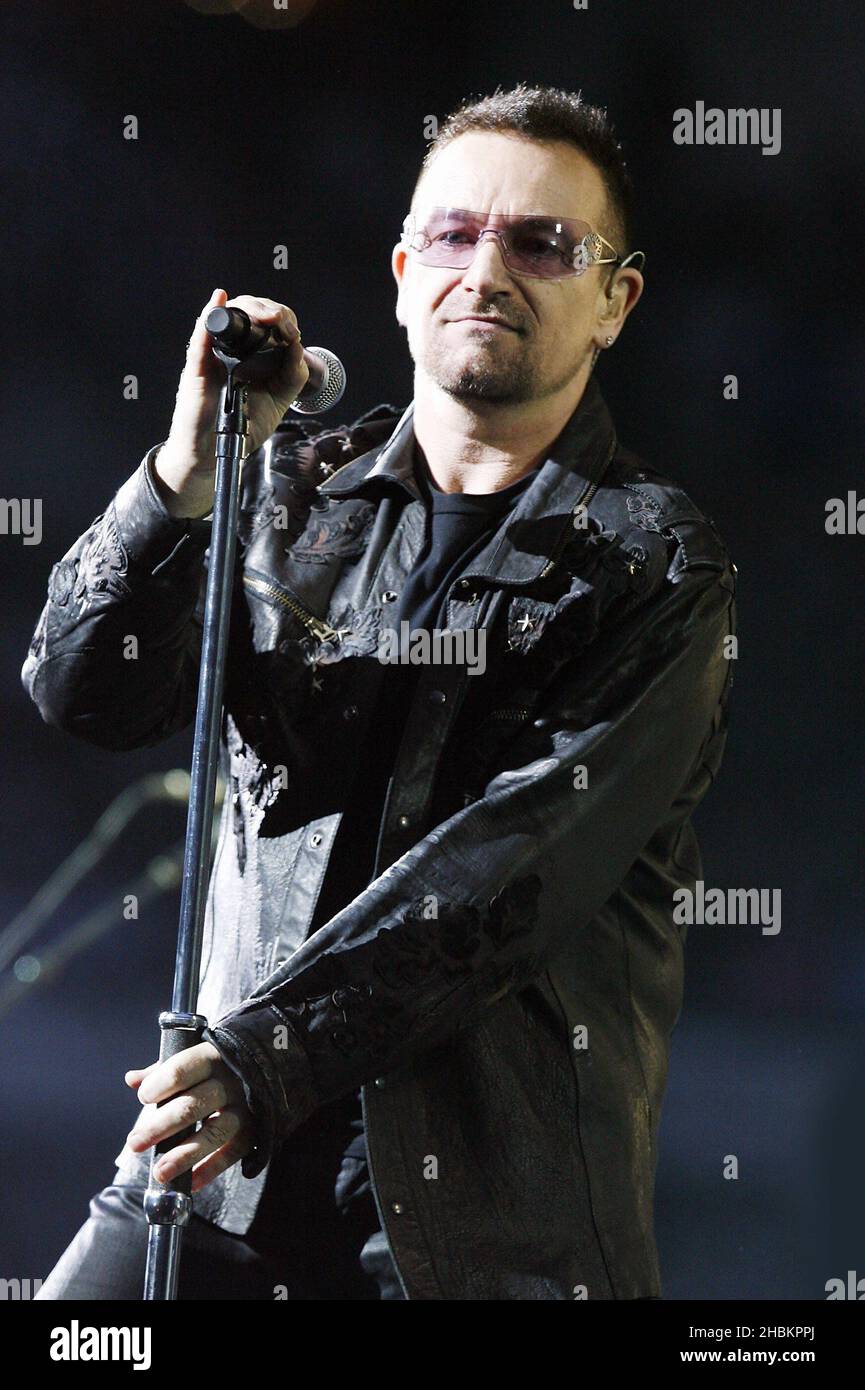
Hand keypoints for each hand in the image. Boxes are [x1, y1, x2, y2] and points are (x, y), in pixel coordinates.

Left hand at [122, 1041, 254, 1192]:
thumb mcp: (190, 1059)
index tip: (143, 1097)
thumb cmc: (210, 1068)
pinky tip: (190, 1183)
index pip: (182, 1070)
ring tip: (159, 1172)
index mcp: (211, 1058)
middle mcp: (230, 1082)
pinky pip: (232, 1153)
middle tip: (134, 1143)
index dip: (159, 1085)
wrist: (259, 1068)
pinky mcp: (253, 1131)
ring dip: (183, 1155)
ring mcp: (243, 1108)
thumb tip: (132, 1079)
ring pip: (213, 1133)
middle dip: (160, 1127)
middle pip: (192, 1106)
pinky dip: (211, 1169)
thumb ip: (162, 1070)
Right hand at [153, 288, 310, 517]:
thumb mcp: (278, 400)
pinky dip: (210, 314)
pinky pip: (202, 336)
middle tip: (281, 322)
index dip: (283, 320)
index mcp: (253, 355)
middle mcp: (233, 350)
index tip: (293, 332)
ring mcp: (214, 355)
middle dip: (269, 310)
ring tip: (265, 314)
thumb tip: (298, 347)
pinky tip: (220, 299)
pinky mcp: (197, 366)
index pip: (269, 324)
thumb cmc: (240, 426)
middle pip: (250, 312)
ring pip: (229, 316)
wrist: (213, 451)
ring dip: (249, 307)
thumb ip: (291, 376)